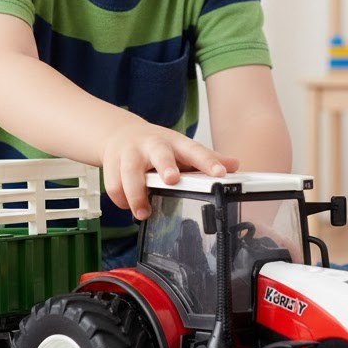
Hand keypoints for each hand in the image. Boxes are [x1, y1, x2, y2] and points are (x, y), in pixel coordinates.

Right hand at [101, 118, 238, 221]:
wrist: (120, 134)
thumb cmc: (156, 147)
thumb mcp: (181, 148)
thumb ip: (206, 158)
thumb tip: (235, 165)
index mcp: (174, 142)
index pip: (195, 150)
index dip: (208, 162)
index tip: (220, 174)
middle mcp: (152, 145)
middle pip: (160, 153)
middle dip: (165, 166)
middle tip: (171, 180)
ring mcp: (130, 153)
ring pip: (130, 172)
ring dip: (136, 194)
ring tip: (143, 212)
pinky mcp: (111, 163)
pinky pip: (113, 184)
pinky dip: (121, 200)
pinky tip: (128, 206)